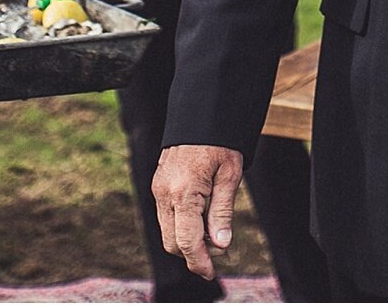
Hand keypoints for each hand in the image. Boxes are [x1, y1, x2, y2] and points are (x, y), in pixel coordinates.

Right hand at [154, 144, 244, 279]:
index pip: (187, 241)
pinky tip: (200, 220)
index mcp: (184, 192)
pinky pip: (165, 216)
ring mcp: (157, 189)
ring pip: (166, 232)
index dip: (199, 261)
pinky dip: (180, 226)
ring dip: (186, 241)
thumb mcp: (229, 176)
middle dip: (193, 254)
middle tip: (219, 252)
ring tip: (212, 235)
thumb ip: (222, 212)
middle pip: (172, 242)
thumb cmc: (219, 143)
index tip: (210, 273)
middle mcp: (164, 193)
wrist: (200, 115)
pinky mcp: (157, 185)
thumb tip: (221, 245)